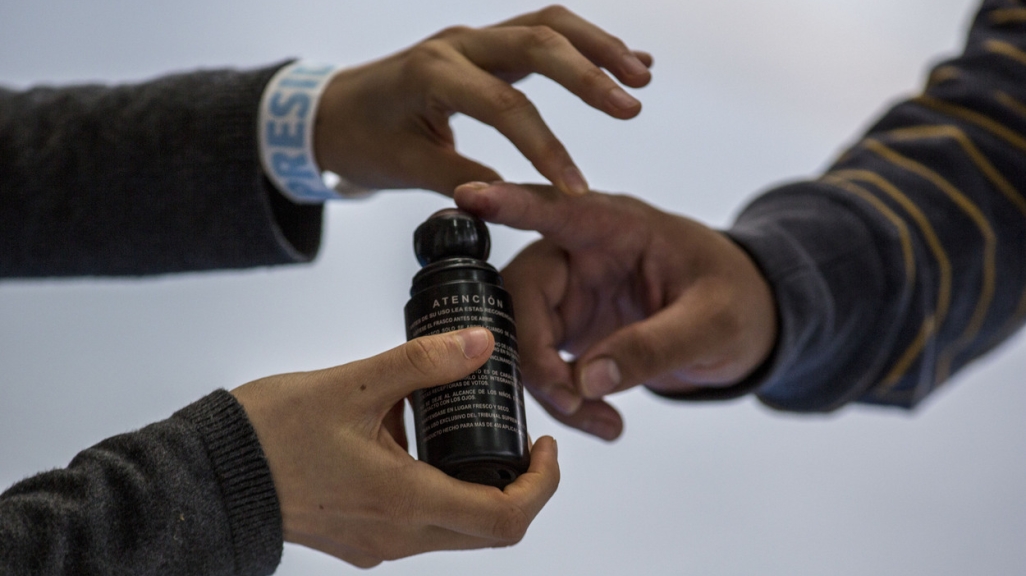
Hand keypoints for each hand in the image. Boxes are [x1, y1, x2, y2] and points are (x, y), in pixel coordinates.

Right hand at [231, 327, 558, 567]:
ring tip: (454, 426)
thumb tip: (479, 344)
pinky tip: (409, 440)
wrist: (208, 474)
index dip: (543, 484)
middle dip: (516, 485)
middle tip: (517, 437)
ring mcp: (377, 544)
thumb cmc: (270, 432)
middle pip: (488, 529)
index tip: (545, 445)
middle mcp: (397, 535)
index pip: (506, 519)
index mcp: (405, 500)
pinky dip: (436, 488)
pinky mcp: (359, 539)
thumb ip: (423, 362)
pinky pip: (419, 523)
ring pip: (454, 527)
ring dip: (473, 484)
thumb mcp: (355, 384)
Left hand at [314, 5, 651, 195]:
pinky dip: (587, 46)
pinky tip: (626, 62)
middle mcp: (457, 43)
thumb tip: (506, 198)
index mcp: (431, 74)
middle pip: (538, 40)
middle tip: (631, 107)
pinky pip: (542, 33)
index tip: (576, 187)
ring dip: (598, 47)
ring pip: (547, 24)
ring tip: (642, 76)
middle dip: (590, 74)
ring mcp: (472, 38)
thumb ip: (455, 176)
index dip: (545, 147)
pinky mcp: (484, 45)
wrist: (331, 108)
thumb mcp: (401, 166)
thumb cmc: (360, 139)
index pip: (504, 105)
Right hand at [454, 183, 776, 440]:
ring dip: (551, 387)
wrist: (746, 325)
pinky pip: (545, 365)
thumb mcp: (712, 324)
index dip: (511, 203)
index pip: (557, 208)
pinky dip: (566, 399)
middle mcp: (581, 253)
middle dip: (535, 353)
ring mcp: (571, 292)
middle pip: (524, 292)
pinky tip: (604, 421)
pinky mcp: (570, 329)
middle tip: (571, 398)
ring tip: (604, 422)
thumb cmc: (736, 302)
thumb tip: (587, 380)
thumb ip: (654, 347)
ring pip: (526, 337)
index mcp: (616, 226)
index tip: (469, 196)